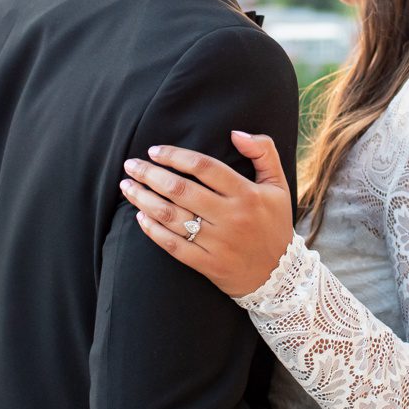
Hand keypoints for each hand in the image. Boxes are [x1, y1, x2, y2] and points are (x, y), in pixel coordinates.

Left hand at [120, 131, 295, 298]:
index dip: (175, 156)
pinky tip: (140, 217)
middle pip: (181, 189)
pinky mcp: (208, 264)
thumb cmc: (274, 224)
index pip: (204, 167)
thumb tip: (235, 132)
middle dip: (150, 174)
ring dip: (144, 199)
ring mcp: (218, 243)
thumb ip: (263, 152)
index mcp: (247, 194)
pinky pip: (174, 246)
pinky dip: (153, 231)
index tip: (154, 151)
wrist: (280, 276)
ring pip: (172, 216)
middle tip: (131, 165)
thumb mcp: (278, 185)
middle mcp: (232, 217)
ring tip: (127, 187)